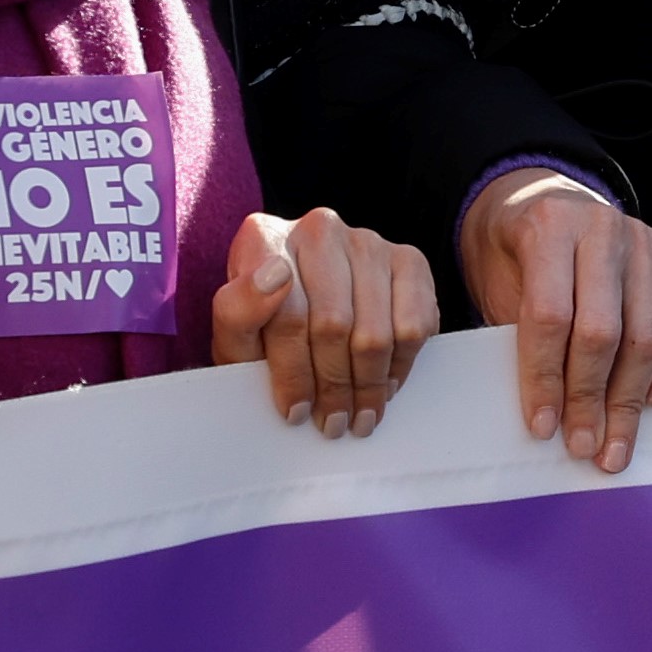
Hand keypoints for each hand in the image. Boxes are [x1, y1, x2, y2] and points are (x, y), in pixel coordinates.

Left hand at [214, 207, 436, 436]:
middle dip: (333, 387)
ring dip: (369, 385)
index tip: (293, 410)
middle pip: (334, 325)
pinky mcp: (408, 259)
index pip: (285, 313)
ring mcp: (368, 240)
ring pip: (376, 330)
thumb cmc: (265, 328)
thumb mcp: (235, 335)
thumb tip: (277, 277)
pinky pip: (416, 323)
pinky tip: (384, 383)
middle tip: (331, 424)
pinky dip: (401, 364)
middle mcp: (319, 227)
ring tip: (359, 416)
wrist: (306, 307)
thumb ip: (237, 312)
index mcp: (264, 237)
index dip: (291, 372)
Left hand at [462, 170, 651, 472]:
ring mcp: (647, 244)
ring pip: (649, 333)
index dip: (545, 378)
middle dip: (591, 399)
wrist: (542, 207)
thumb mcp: (499, 286)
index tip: (542, 426)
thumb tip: (546, 413)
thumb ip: (520, 336)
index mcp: (549, 228)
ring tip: (616, 441)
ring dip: (631, 398)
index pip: (550, 316)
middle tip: (584, 446)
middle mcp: (603, 231)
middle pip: (603, 330)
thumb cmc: (515, 257)